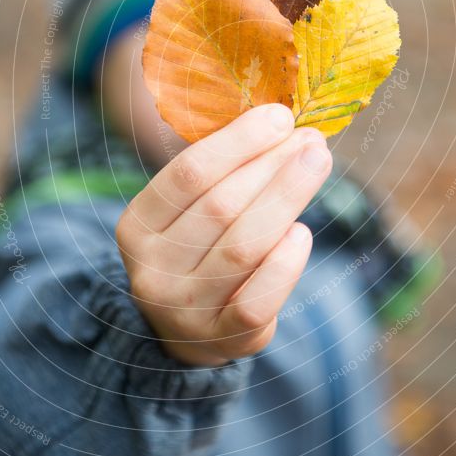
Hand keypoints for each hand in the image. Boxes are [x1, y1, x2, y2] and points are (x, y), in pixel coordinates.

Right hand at [116, 105, 331, 365]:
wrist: (187, 330)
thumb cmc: (199, 248)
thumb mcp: (189, 211)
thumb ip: (223, 172)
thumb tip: (283, 124)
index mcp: (137, 225)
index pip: (189, 173)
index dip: (239, 141)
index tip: (279, 116)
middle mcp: (152, 269)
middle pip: (221, 205)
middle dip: (273, 165)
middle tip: (312, 138)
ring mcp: (184, 310)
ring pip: (243, 247)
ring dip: (287, 198)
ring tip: (317, 164)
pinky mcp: (221, 339)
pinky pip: (257, 300)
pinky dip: (285, 264)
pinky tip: (303, 232)